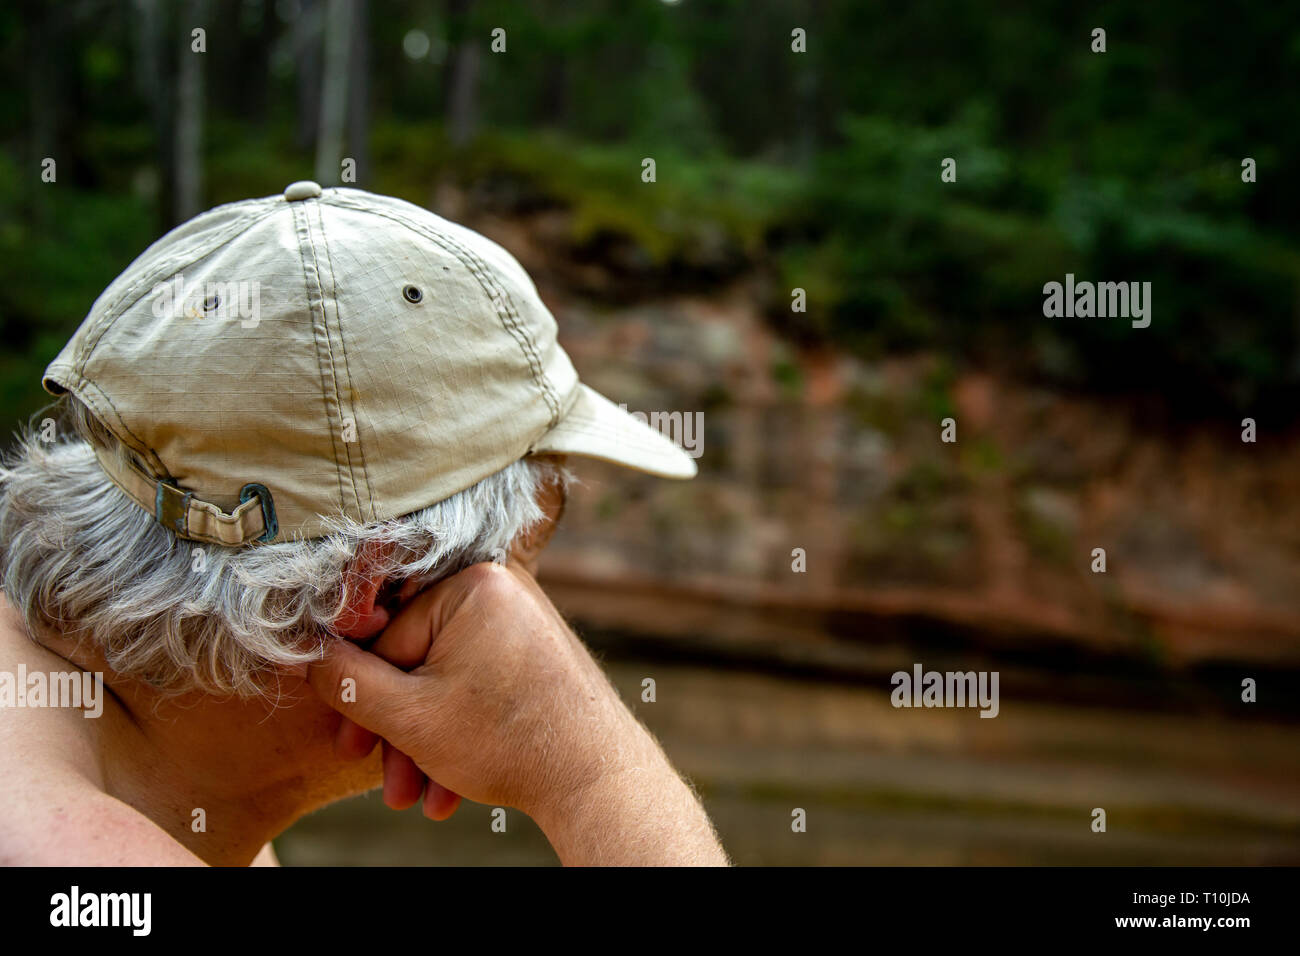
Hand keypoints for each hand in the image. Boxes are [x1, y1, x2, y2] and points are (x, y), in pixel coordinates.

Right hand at [308, 561, 668, 821]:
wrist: (597, 778)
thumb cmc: (508, 741)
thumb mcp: (408, 717)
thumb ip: (346, 683)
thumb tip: (309, 657)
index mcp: (471, 583)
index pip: (386, 640)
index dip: (363, 700)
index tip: (350, 745)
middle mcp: (502, 589)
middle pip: (418, 662)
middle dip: (399, 732)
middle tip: (390, 784)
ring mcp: (524, 620)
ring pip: (448, 683)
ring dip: (427, 744)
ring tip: (420, 797)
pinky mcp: (537, 652)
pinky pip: (481, 686)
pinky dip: (463, 733)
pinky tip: (451, 786)